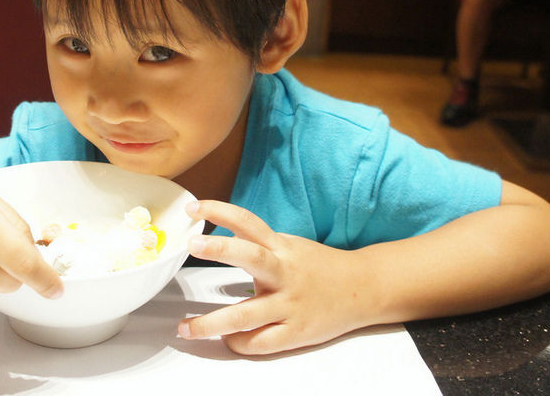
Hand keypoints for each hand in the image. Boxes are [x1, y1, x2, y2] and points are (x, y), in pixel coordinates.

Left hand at [177, 200, 362, 354]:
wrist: (364, 289)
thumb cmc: (320, 268)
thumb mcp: (290, 246)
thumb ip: (258, 242)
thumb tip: (222, 234)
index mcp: (281, 247)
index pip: (248, 222)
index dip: (220, 211)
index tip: (193, 207)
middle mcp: (284, 272)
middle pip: (250, 257)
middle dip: (220, 249)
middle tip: (192, 244)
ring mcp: (289, 304)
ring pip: (246, 314)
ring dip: (211, 322)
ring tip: (185, 327)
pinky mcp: (296, 332)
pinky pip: (261, 341)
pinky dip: (238, 342)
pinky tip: (225, 339)